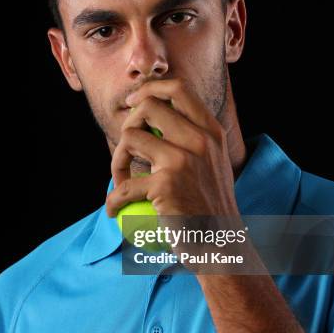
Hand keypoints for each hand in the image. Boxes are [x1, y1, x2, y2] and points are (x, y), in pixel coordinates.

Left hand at [106, 77, 239, 219]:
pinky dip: (113, 199)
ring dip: (116, 160)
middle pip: (149, 106)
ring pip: (131, 137)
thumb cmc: (211, 208)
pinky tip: (113, 210)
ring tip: (119, 180)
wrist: (221, 244)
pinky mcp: (165, 184)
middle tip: (125, 147)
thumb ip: (193, 141)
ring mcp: (182, 160)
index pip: (179, 89)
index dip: (150, 88)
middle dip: (127, 121)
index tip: (134, 103)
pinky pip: (124, 185)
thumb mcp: (213, 164)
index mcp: (211, 131)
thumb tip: (160, 122)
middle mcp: (199, 140)